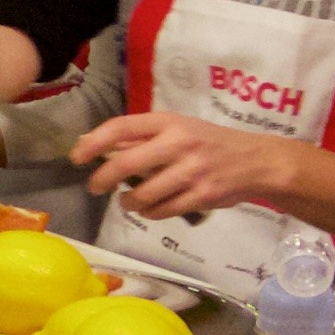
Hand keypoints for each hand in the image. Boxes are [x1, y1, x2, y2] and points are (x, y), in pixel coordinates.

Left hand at [68, 110, 299, 221]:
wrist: (256, 161)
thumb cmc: (209, 143)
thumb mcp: (177, 129)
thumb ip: (140, 138)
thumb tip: (91, 143)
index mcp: (169, 122)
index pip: (122, 127)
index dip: (94, 142)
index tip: (77, 157)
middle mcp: (179, 143)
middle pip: (126, 163)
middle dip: (102, 179)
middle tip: (94, 187)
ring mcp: (192, 171)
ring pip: (143, 194)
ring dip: (128, 202)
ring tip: (127, 201)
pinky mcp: (202, 196)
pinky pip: (163, 211)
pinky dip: (150, 213)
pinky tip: (150, 208)